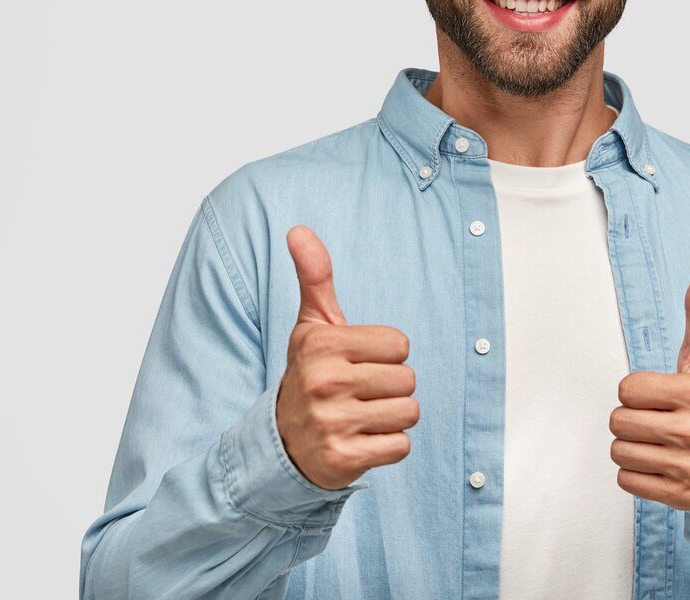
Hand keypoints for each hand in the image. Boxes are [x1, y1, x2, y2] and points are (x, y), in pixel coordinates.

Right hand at [276, 225, 418, 489]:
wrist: (281, 443)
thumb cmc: (309, 375)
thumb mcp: (312, 326)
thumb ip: (314, 277)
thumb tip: (298, 229)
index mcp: (322, 344)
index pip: (400, 345)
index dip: (386, 355)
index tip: (357, 364)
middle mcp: (324, 382)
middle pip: (408, 379)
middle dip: (390, 388)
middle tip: (358, 394)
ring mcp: (332, 423)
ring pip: (408, 413)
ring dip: (392, 417)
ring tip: (361, 416)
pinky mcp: (343, 459)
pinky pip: (401, 446)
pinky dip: (388, 446)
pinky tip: (361, 440)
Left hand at [609, 266, 689, 511]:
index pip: (627, 389)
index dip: (637, 390)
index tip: (658, 394)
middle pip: (619, 421)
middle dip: (632, 417)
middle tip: (657, 418)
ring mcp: (689, 467)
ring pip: (620, 452)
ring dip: (631, 446)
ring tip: (656, 440)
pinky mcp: (682, 496)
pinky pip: (627, 482)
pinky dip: (636, 473)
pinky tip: (658, 462)